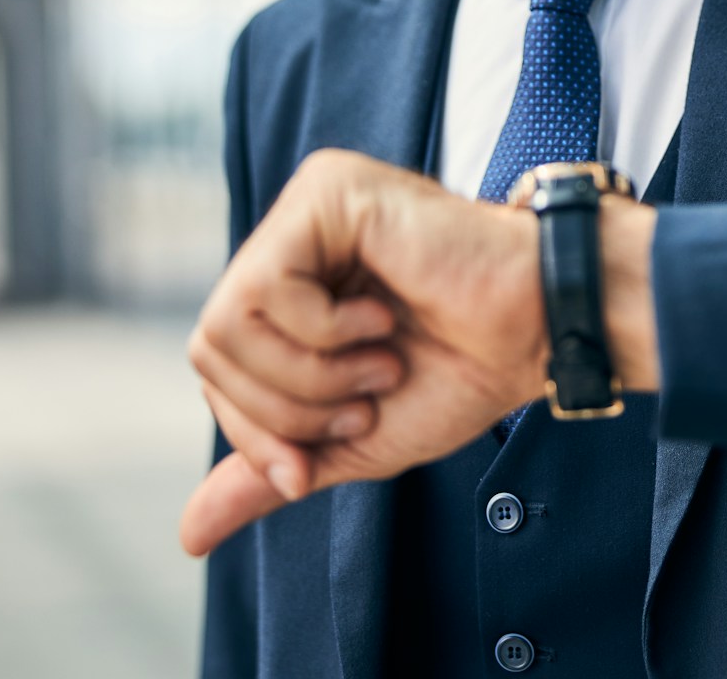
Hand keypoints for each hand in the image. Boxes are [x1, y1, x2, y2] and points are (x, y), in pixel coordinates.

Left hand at [178, 148, 660, 556]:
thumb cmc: (464, 372)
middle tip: (368, 394)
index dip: (256, 432)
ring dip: (310, 373)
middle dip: (287, 406)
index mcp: (292, 280)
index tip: (313, 462)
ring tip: (381, 360)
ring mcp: (306, 205)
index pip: (215, 364)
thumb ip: (274, 465)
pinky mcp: (326, 191)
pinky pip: (265, 287)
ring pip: (226, 322)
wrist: (538, 333)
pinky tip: (383, 315)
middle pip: (210, 347)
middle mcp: (290, 234)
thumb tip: (188, 536)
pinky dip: (323, 330)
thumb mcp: (351, 436)